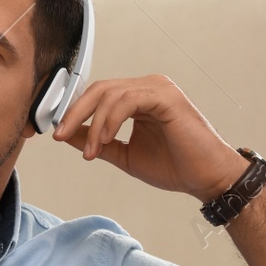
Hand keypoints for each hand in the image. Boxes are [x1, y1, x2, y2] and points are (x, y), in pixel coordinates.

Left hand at [51, 75, 249, 200]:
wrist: (207, 178)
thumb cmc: (175, 166)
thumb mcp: (125, 154)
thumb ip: (98, 141)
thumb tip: (69, 135)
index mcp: (139, 97)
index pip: (98, 95)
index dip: (75, 112)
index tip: (58, 133)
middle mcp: (148, 87)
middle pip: (99, 89)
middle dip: (75, 113)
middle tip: (60, 135)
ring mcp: (158, 88)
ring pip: (110, 94)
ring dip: (93, 123)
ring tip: (90, 151)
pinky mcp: (166, 96)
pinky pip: (127, 99)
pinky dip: (110, 120)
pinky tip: (105, 140)